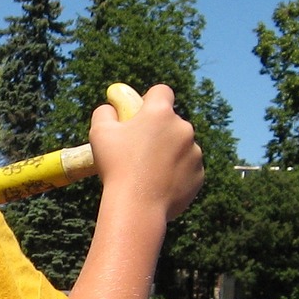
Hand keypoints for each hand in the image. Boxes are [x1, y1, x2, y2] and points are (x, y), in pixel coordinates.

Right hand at [88, 84, 203, 219]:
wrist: (137, 207)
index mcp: (160, 113)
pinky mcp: (199, 174)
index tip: (140, 114)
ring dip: (168, 153)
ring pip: (181, 146)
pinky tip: (158, 185)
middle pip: (171, 122)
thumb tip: (111, 107)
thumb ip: (105, 112)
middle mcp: (183, 128)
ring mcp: (195, 152)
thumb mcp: (99, 134)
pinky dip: (176, 173)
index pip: (161, 91)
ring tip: (148, 172)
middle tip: (139, 150)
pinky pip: (187, 167)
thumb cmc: (116, 167)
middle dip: (159, 131)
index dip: (149, 100)